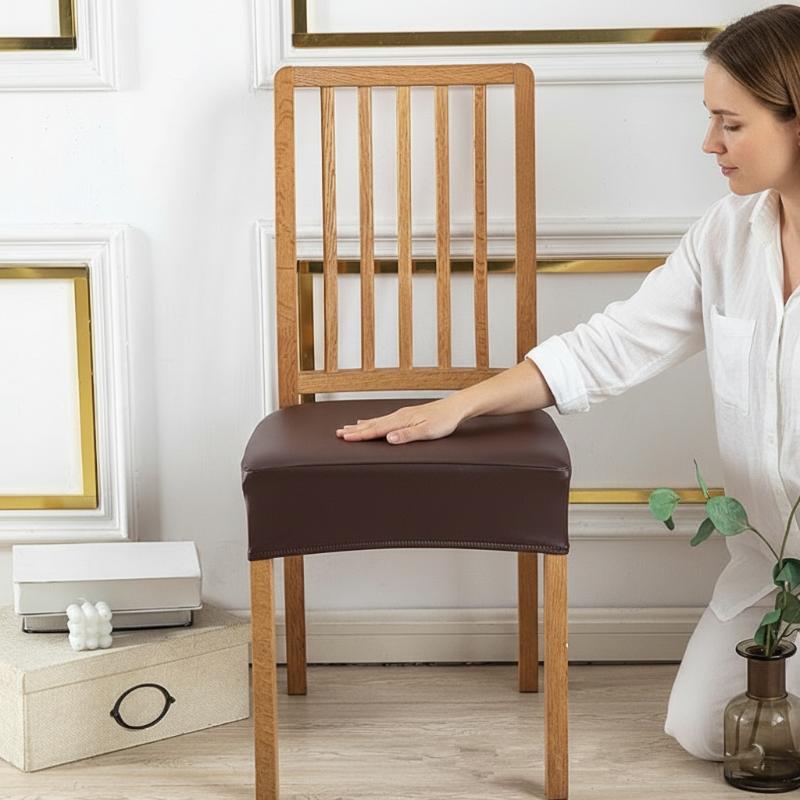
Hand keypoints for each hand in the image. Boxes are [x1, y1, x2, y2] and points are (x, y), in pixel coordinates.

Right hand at [335, 398, 462, 443]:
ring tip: (347, 428)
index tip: (345, 438)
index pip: (376, 429)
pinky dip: (371, 422)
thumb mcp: (427, 431)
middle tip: (338, 433)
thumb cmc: (444, 420)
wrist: (456, 407)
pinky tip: (368, 422)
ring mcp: (401, 414)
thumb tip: (389, 439)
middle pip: (371, 424)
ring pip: (375, 421)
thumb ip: (407, 435)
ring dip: (360, 426)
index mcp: (401, 420)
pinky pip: (383, 419)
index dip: (360, 435)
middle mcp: (398, 416)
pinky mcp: (406, 415)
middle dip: (354, 430)